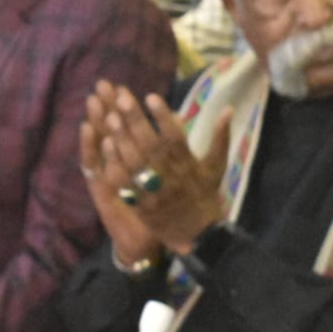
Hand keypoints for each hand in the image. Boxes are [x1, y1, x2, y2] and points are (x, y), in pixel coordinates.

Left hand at [81, 80, 230, 256]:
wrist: (197, 235)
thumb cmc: (205, 196)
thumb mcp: (216, 167)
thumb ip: (221, 137)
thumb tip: (227, 108)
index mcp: (189, 165)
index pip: (175, 137)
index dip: (163, 117)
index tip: (150, 96)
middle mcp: (170, 176)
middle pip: (150, 145)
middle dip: (135, 120)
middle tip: (120, 99)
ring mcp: (153, 191)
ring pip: (134, 162)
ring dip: (121, 138)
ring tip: (110, 117)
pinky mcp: (140, 203)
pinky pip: (124, 182)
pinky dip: (115, 163)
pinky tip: (106, 144)